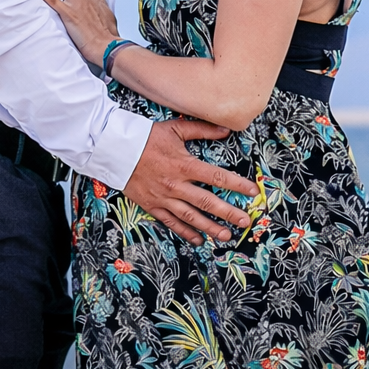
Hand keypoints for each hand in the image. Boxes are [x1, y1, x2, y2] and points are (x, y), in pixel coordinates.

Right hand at [121, 119, 257, 244]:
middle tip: (245, 221)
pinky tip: (198, 240)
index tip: (252, 191)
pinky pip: (172, 223)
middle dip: (229, 213)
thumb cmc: (146, 138)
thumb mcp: (175, 128)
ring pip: (191, 217)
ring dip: (211, 227)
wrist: (115, 149)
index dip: (237, 185)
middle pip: (207, 202)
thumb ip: (201, 129)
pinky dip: (186, 232)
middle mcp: (176, 185)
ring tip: (227, 236)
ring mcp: (164, 198)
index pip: (217, 177)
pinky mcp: (153, 206)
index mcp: (184, 165)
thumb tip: (226, 130)